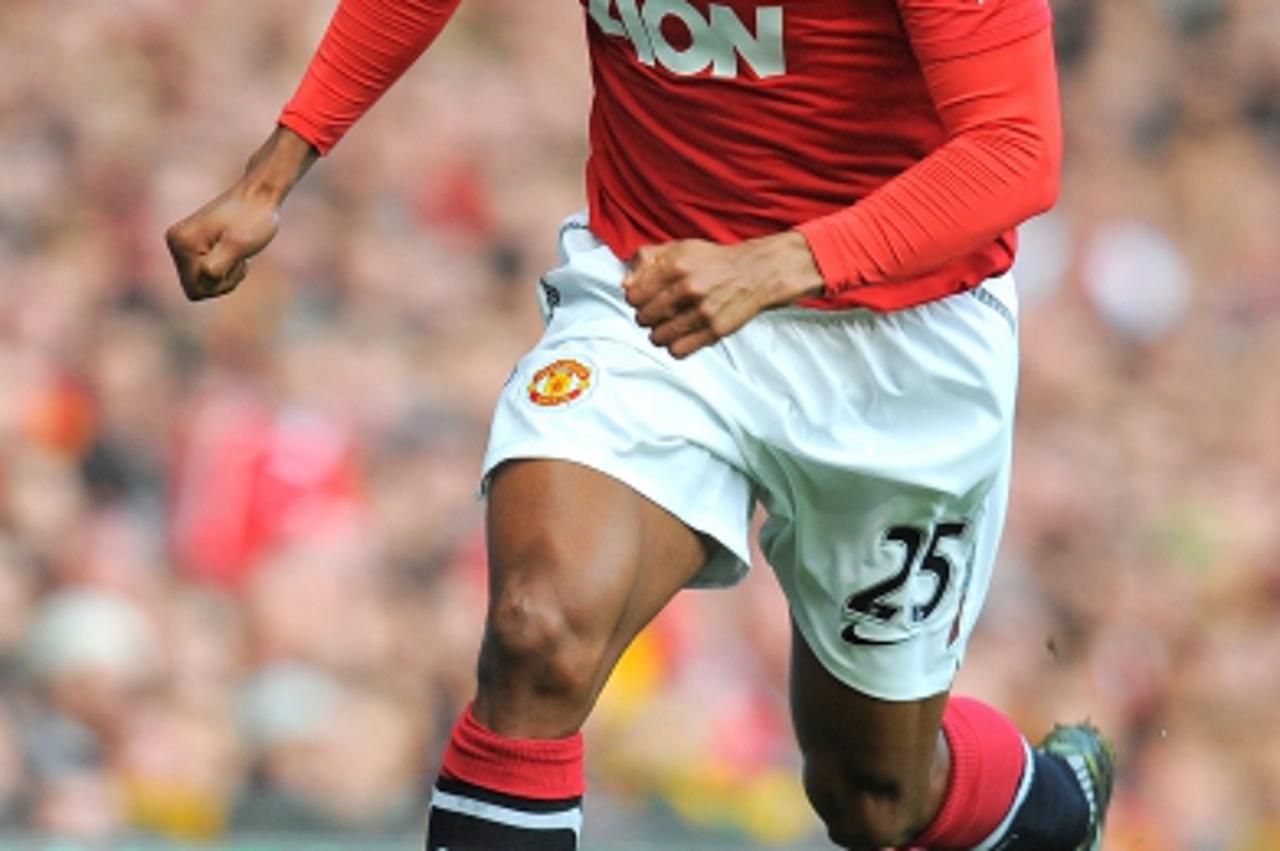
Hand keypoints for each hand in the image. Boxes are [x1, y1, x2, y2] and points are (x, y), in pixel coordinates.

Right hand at [165, 187, 280, 300]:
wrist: (259, 195)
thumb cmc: (253, 219)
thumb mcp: (238, 245)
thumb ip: (217, 266)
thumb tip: (202, 278)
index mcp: (181, 243)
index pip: (197, 290)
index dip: (221, 281)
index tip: (235, 256)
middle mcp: (175, 242)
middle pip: (197, 289)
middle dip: (222, 280)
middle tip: (238, 256)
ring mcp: (182, 243)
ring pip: (203, 283)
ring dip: (225, 274)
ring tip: (237, 252)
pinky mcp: (192, 244)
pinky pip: (206, 275)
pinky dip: (224, 269)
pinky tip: (232, 251)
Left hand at [622, 231, 825, 357]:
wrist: (756, 273)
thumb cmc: (715, 261)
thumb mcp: (680, 248)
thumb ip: (648, 260)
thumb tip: (625, 283)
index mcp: (676, 265)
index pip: (634, 295)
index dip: (636, 299)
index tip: (643, 299)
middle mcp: (688, 288)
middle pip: (644, 317)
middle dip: (646, 317)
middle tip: (656, 313)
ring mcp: (702, 312)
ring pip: (659, 337)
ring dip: (658, 334)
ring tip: (667, 326)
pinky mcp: (714, 331)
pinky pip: (679, 350)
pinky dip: (674, 346)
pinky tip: (680, 337)